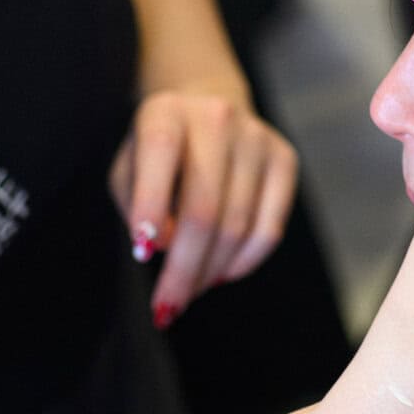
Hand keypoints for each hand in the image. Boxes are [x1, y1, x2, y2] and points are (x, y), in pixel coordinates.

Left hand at [110, 85, 298, 325]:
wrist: (207, 107)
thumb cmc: (159, 151)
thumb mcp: (129, 167)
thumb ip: (135, 203)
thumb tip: (163, 244)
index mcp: (166, 111)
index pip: (160, 152)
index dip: (151, 204)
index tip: (141, 253)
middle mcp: (216, 118)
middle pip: (204, 208)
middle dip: (183, 269)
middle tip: (167, 307)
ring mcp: (257, 138)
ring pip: (238, 227)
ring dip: (210, 272)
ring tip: (189, 290)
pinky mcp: (284, 159)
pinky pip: (269, 230)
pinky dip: (243, 263)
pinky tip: (220, 272)